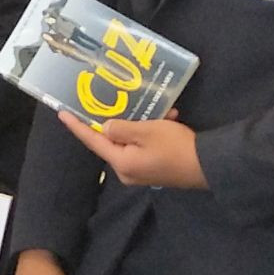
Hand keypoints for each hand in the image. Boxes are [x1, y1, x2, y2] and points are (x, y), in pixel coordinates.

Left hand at [59, 111, 205, 188]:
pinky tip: (170, 118)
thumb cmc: (175, 147)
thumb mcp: (147, 131)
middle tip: (116, 102)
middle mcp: (127, 171)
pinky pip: (147, 147)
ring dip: (143, 124)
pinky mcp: (156, 170)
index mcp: (121, 163)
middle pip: (114, 141)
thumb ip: (121, 129)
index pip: (93, 141)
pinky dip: (154, 132)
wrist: (211, 165)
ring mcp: (142, 172)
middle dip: (120, 121)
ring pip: (133, 141)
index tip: (62, 113)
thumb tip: (105, 128)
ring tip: (157, 111)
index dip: (78, 126)